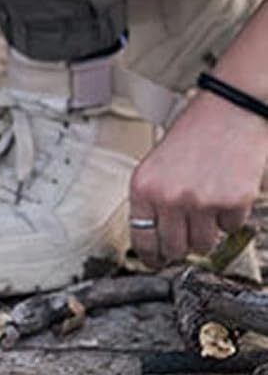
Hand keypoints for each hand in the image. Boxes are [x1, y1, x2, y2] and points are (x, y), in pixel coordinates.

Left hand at [128, 90, 267, 264]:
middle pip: (174, 249)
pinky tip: (225, 193)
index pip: (141, 238)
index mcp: (143, 186)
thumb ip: (153, 199)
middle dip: (181, 247)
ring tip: (207, 206)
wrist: (229, 111)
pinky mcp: (233, 202)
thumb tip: (155, 237)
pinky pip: (230, 229)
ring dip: (207, 233)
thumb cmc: (193, 133)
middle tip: (187, 234)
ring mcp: (202, 201)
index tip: (155, 262)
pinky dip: (230, 218)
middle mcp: (169, 197)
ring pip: (203, 245)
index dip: (150, 256)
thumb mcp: (157, 164)